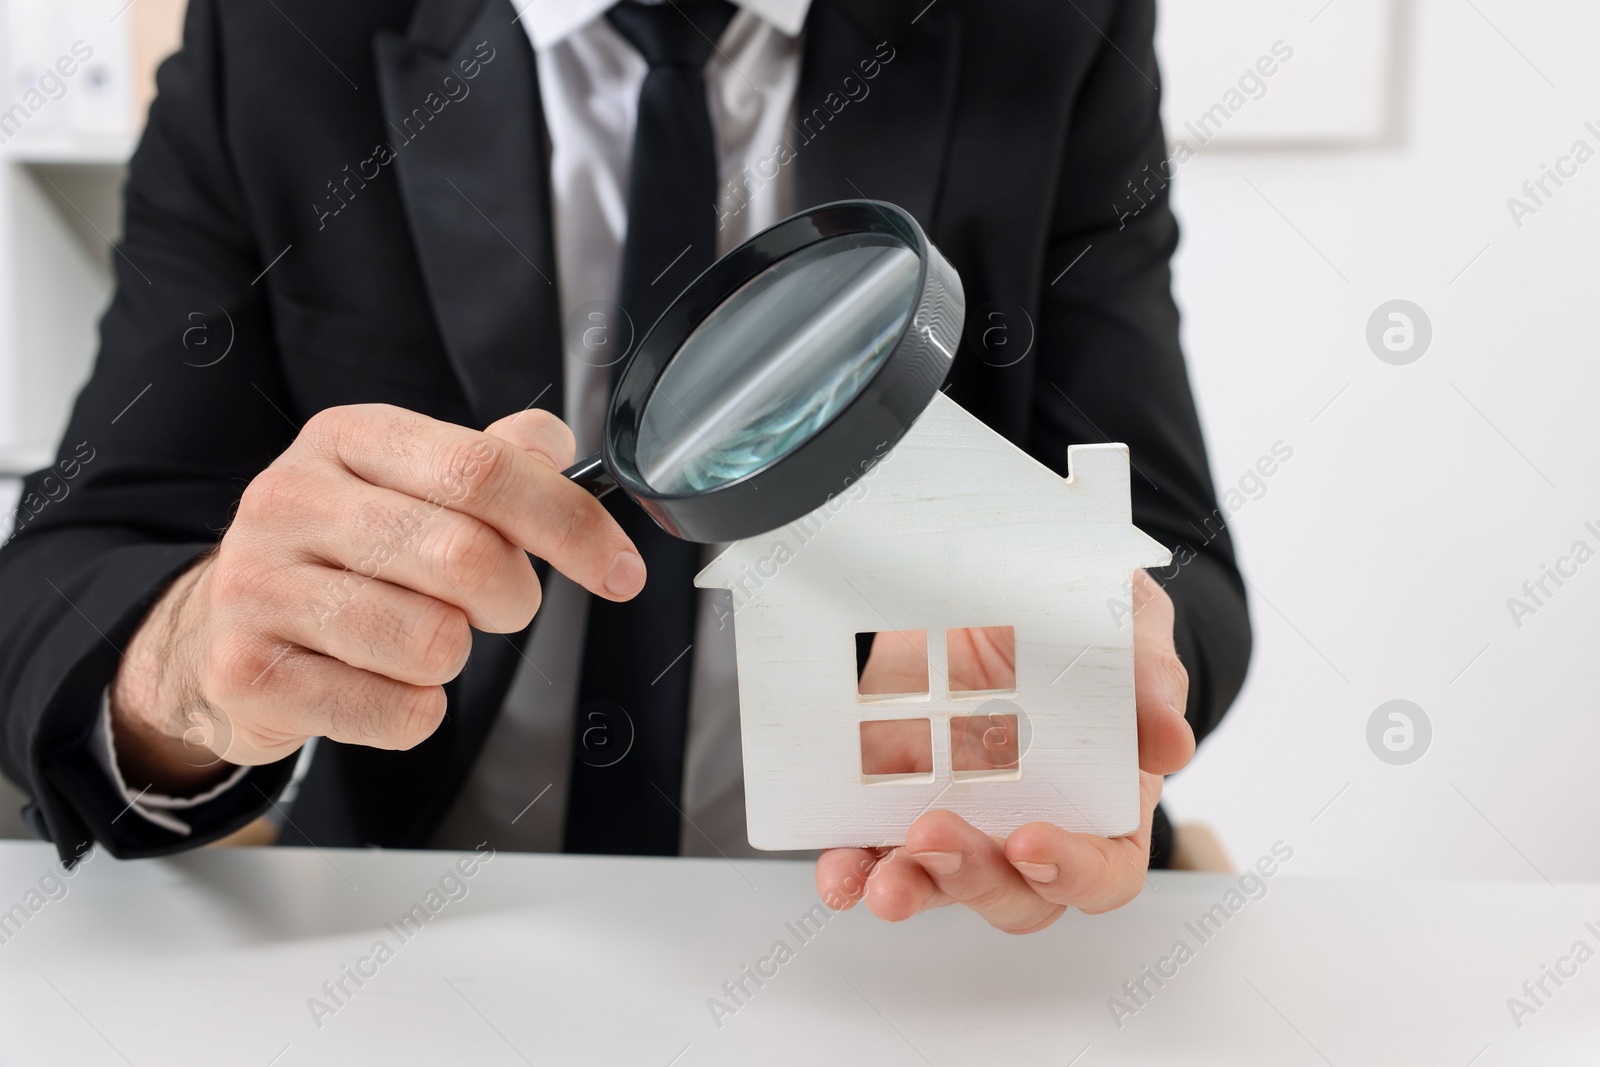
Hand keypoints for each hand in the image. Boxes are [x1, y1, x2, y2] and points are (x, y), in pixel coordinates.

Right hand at [110, 405, 643, 793]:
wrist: (216, 630)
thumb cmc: (343, 553)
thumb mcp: (409, 483)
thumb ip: (492, 459)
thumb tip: (554, 447)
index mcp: (349, 438)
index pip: (483, 468)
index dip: (570, 525)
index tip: (620, 571)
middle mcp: (291, 499)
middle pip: (467, 557)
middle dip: (513, 600)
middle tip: (495, 608)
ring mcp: (258, 585)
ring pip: (432, 642)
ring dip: (454, 657)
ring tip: (420, 639)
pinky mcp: (246, 671)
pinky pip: (395, 713)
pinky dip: (414, 712)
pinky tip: (379, 686)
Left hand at [816, 570, 1192, 932]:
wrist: (1015, 584)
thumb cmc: (1087, 623)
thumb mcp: (1129, 627)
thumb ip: (1148, 675)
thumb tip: (1170, 741)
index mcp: (1106, 805)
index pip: (1105, 872)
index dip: (1072, 871)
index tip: (1030, 842)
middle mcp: (1033, 827)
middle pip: (1016, 894)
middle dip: (973, 879)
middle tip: (932, 837)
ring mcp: (964, 820)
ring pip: (942, 883)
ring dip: (910, 888)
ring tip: (877, 880)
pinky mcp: (901, 801)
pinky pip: (879, 851)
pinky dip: (857, 866)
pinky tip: (839, 868)